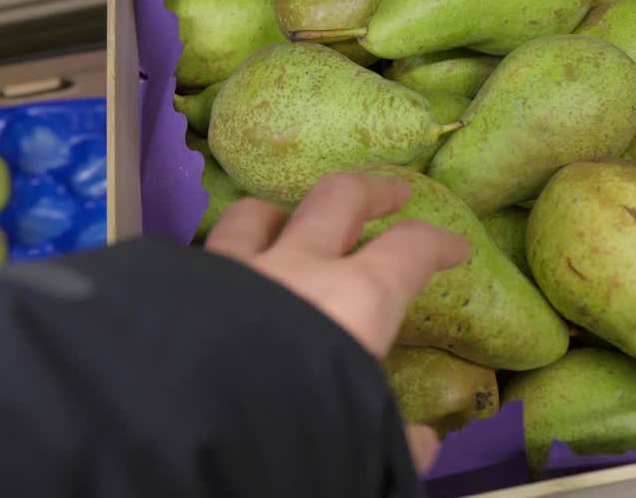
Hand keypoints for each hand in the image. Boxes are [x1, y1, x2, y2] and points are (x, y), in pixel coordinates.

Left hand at [204, 172, 470, 472]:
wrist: (191, 425)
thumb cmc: (298, 425)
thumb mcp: (366, 439)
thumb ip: (396, 438)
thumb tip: (422, 445)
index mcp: (356, 298)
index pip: (411, 251)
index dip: (438, 244)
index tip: (456, 247)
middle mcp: (297, 267)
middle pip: (339, 200)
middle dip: (371, 190)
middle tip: (392, 194)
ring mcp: (232, 270)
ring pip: (259, 214)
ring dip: (283, 213)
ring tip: (289, 219)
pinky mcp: (180, 290)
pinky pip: (205, 255)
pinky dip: (223, 257)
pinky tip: (222, 276)